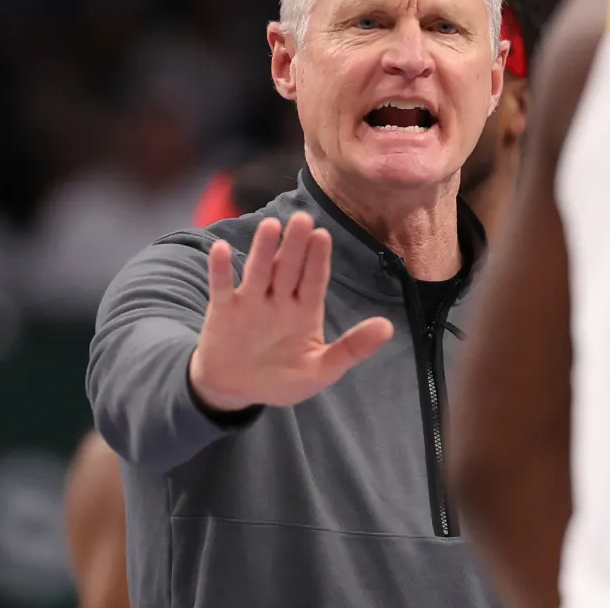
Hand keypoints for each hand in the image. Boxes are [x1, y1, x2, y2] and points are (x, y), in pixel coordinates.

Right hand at [189, 211, 393, 412]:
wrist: (235, 390)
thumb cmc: (282, 379)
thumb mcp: (320, 370)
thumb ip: (351, 349)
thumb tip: (388, 327)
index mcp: (305, 310)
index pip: (314, 280)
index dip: (318, 259)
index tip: (323, 235)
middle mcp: (279, 300)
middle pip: (288, 269)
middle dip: (295, 245)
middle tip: (302, 219)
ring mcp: (250, 303)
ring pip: (259, 272)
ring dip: (263, 250)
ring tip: (270, 226)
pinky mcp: (222, 312)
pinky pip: (221, 287)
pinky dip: (220, 270)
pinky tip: (221, 249)